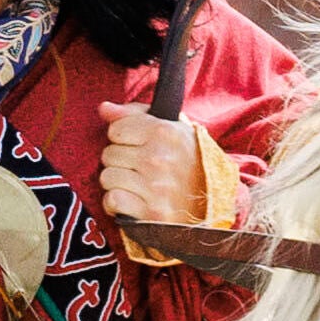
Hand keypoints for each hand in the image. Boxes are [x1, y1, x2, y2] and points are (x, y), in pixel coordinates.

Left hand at [98, 103, 236, 234]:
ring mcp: (155, 186)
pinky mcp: (151, 212)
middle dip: (120, 161)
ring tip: (136, 185)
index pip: (116, 129)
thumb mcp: (173, 130)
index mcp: (165, 132)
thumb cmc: (192, 163)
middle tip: (139, 168)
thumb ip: (136, 115)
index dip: (123, 139)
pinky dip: (116, 203)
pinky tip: (131, 201)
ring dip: (117, 183)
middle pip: (109, 153)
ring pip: (107, 177)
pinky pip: (112, 200)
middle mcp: (159, 157)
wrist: (215, 205)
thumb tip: (103, 109)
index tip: (137, 147)